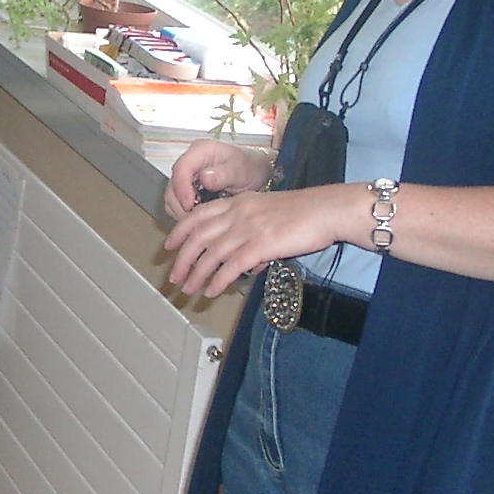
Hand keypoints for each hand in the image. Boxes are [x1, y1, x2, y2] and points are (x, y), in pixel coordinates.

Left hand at [163, 186, 353, 299]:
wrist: (325, 210)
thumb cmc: (301, 213)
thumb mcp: (267, 211)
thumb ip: (248, 228)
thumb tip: (241, 260)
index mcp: (237, 202)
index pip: (198, 215)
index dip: (180, 231)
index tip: (168, 245)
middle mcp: (238, 213)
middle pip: (199, 237)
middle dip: (182, 259)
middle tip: (174, 277)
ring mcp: (248, 228)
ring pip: (211, 254)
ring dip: (196, 274)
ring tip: (189, 290)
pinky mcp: (261, 244)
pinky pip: (232, 266)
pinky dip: (218, 281)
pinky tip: (212, 291)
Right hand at [164, 139, 273, 220]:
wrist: (255, 173)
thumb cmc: (250, 167)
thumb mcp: (241, 170)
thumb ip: (223, 174)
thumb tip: (204, 178)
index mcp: (201, 150)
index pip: (181, 168)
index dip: (182, 189)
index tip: (190, 206)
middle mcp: (191, 160)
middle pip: (173, 184)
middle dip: (182, 204)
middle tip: (197, 217)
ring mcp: (187, 174)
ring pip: (172, 195)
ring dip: (182, 210)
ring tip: (200, 218)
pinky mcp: (187, 186)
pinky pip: (177, 202)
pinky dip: (184, 212)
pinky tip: (199, 216)